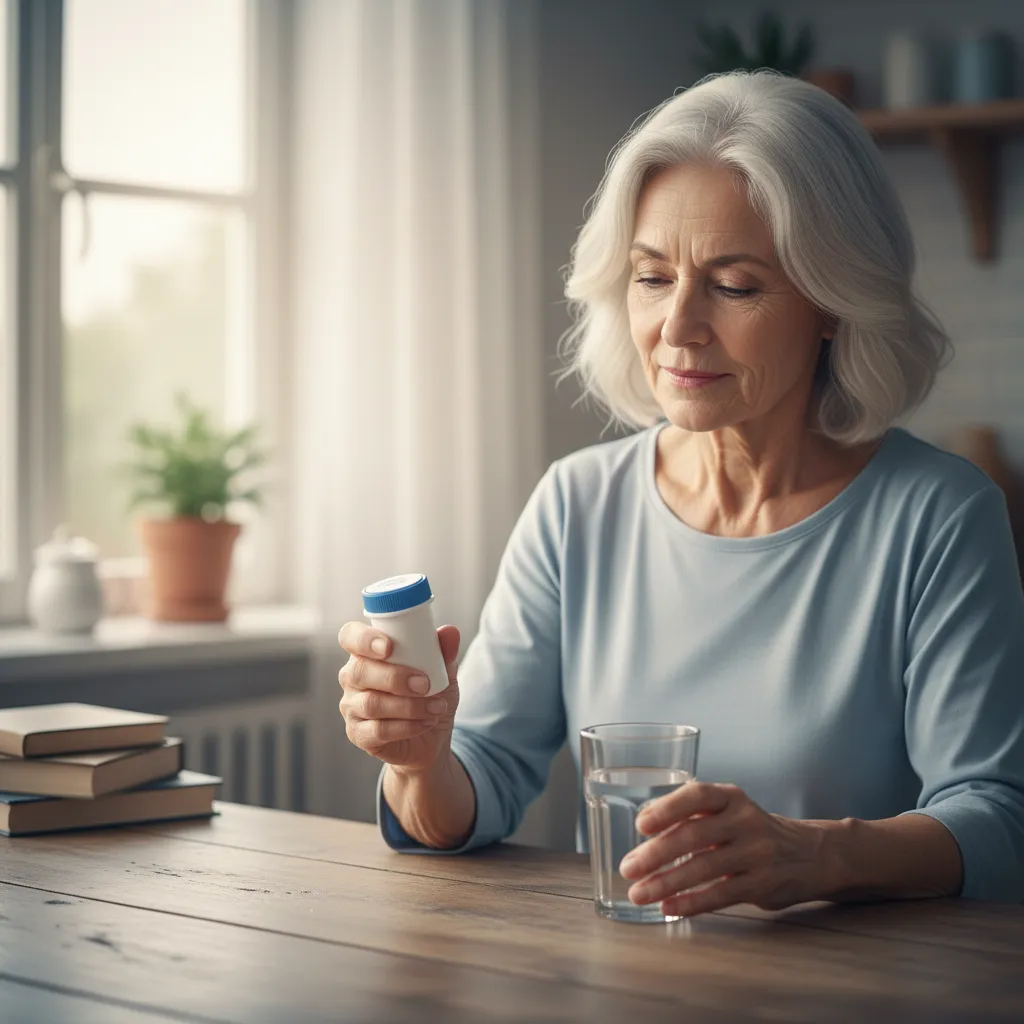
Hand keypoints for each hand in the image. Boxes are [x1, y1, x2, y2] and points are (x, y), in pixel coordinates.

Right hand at [338, 621, 460, 771]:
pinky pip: (377, 730)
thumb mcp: (442, 670)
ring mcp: (352, 707)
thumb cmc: (429, 694)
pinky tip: (425, 723)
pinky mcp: (358, 734)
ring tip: (436, 707)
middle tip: (425, 684)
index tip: (388, 646)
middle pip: (359, 671)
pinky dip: (406, 727)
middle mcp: (352, 677)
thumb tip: (450, 632)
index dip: (363, 639)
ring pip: (370, 703)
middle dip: (394, 677)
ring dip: (408, 706)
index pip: (350, 636)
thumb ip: (443, 651)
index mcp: (367, 652)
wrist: (432, 735)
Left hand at [618, 782, 829, 916]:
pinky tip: (668, 907)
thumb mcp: (729, 810)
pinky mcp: (763, 884)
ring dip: (666, 883)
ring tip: (638, 893)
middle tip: (628, 868)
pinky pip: (720, 895)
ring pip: (704, 868)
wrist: (810, 854)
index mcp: (731, 797)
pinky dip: (691, 903)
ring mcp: (757, 853)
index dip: (667, 808)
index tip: (641, 825)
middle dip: (656, 854)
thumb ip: (693, 814)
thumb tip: (645, 822)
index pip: (697, 795)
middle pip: (695, 835)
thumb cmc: (752, 830)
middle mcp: (745, 820)